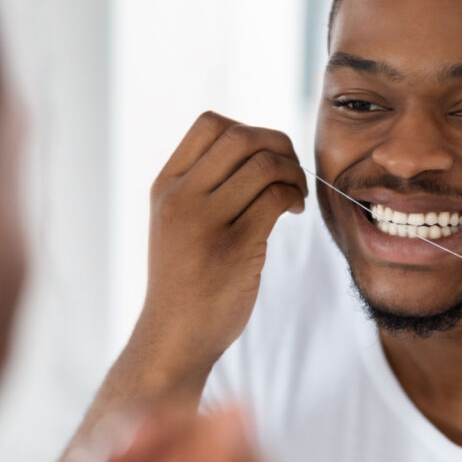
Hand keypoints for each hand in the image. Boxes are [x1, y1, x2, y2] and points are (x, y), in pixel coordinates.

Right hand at [135, 111, 306, 381]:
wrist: (174, 337)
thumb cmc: (185, 280)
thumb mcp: (176, 222)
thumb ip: (202, 185)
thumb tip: (259, 150)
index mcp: (166, 186)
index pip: (210, 125)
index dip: (249, 130)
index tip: (263, 158)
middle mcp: (180, 198)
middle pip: (241, 137)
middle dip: (279, 145)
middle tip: (291, 172)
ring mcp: (204, 223)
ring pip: (263, 165)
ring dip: (292, 173)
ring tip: (295, 196)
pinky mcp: (233, 249)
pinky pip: (274, 199)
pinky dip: (293, 197)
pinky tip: (294, 212)